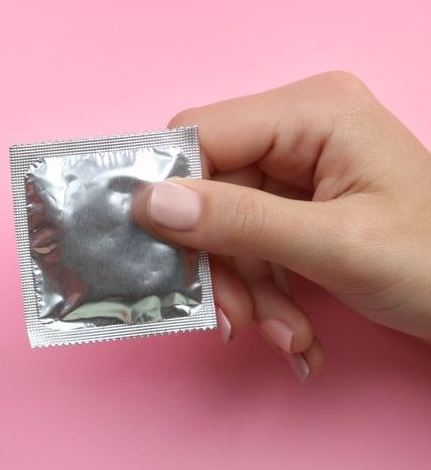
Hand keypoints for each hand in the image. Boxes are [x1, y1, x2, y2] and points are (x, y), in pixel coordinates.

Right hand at [131, 72, 430, 380]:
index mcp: (313, 113)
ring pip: (226, 228)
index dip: (168, 194)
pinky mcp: (302, 205)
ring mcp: (301, 168)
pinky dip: (267, 295)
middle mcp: (300, 129)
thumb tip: (151, 204)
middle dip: (222, 265)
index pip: (201, 136)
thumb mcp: (337, 248)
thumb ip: (240, 223)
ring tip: (287, 338)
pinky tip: (297, 335)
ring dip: (249, 292)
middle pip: (209, 191)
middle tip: (235, 320)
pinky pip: (253, 246)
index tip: (153, 255)